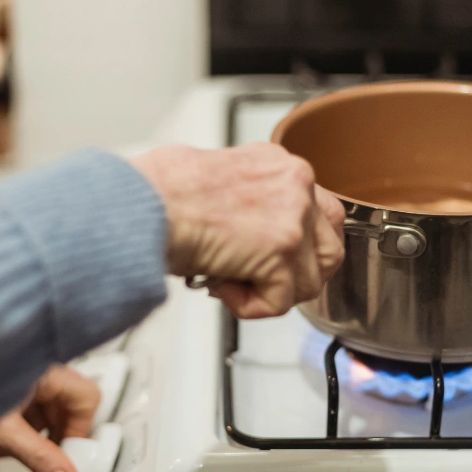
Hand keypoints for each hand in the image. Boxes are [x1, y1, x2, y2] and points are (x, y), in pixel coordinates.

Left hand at [0, 365, 99, 471]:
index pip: (85, 398)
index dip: (79, 430)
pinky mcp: (1, 387)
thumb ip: (38, 457)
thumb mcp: (2, 431)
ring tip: (3, 455)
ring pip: (39, 412)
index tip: (68, 458)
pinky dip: (10, 433)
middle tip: (43, 463)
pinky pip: (19, 411)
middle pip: (64, 407)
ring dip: (27, 439)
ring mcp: (19, 377)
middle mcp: (36, 369)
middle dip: (50, 440)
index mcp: (45, 369)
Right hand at [133, 143, 345, 318]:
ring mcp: (293, 218)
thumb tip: (248, 231)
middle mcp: (294, 184)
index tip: (268, 257)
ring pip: (310, 281)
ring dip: (271, 292)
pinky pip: (280, 302)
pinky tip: (220, 286)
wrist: (141, 203)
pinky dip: (249, 307)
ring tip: (231, 281)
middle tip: (259, 280)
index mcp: (278, 164)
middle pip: (329, 247)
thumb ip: (248, 199)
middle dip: (298, 275)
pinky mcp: (281, 252)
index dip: (298, 246)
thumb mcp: (214, 177)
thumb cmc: (157, 191)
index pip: (319, 211)